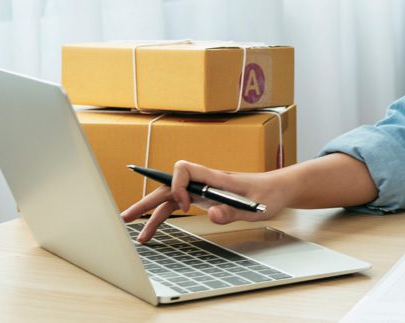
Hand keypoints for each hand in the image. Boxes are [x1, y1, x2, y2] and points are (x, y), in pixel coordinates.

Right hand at [120, 160, 284, 242]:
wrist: (278, 190)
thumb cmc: (269, 195)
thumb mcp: (255, 207)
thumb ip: (232, 212)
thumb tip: (211, 215)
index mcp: (215, 177)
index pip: (184, 169)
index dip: (178, 186)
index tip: (187, 206)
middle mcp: (205, 181)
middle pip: (168, 185)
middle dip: (146, 201)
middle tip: (126, 218)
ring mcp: (202, 190)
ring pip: (170, 198)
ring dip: (152, 214)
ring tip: (139, 235)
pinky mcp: (204, 198)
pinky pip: (178, 205)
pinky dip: (165, 216)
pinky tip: (154, 229)